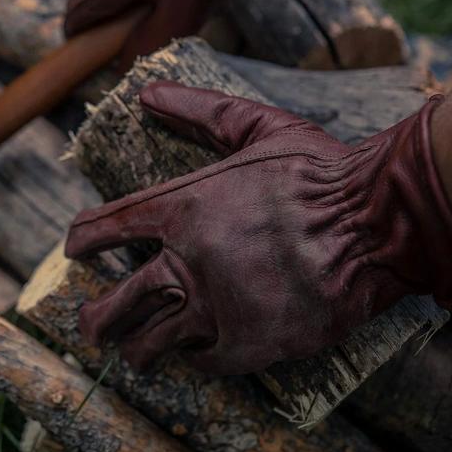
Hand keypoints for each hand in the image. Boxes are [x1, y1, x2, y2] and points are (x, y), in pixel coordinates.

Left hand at [66, 82, 451, 375]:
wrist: (375, 221)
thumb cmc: (316, 170)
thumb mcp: (256, 124)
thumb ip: (200, 109)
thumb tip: (148, 93)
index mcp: (181, 207)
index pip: (105, 228)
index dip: (81, 241)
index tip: (75, 250)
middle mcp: (188, 260)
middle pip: (117, 303)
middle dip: (94, 318)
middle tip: (88, 326)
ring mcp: (216, 305)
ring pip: (151, 341)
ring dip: (134, 348)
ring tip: (129, 351)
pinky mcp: (251, 342)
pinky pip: (202, 359)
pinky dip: (190, 357)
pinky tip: (190, 352)